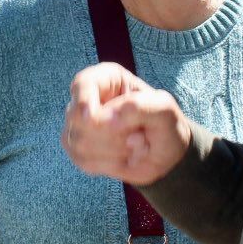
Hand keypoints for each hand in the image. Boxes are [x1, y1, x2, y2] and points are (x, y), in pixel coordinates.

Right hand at [63, 63, 192, 185]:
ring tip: (135, 145)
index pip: (82, 84)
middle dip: (112, 134)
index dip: (83, 101)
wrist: (165, 151)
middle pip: (79, 118)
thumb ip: (139, 107)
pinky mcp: (77, 150)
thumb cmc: (164, 123)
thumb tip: (107, 120)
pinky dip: (110, 165)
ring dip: (115, 151)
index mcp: (105, 78)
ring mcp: (78, 126)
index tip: (91, 119)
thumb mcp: (164, 109)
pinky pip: (84, 161)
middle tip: (139, 136)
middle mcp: (87, 99)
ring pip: (80, 143)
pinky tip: (125, 159)